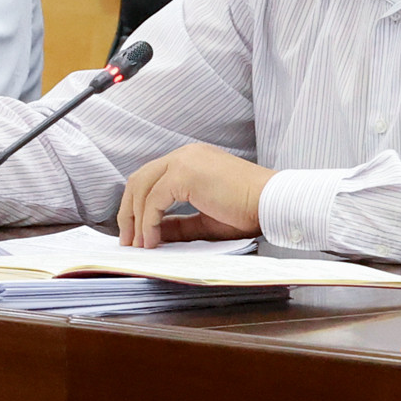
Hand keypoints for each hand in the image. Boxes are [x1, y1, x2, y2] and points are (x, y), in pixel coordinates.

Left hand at [115, 142, 273, 246]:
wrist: (273, 202)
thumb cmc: (248, 211)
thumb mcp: (205, 220)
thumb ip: (178, 224)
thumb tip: (153, 233)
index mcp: (191, 160)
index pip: (151, 178)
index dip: (138, 207)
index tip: (136, 233)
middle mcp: (185, 155)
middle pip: (139, 180)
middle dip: (128, 212)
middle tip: (128, 242)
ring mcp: (184, 161)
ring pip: (142, 188)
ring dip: (136, 220)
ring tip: (140, 246)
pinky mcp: (185, 174)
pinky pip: (153, 199)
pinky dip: (148, 222)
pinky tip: (153, 241)